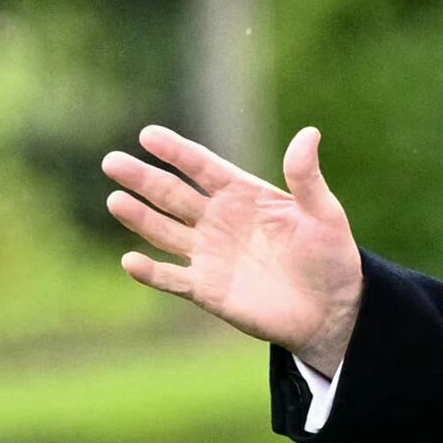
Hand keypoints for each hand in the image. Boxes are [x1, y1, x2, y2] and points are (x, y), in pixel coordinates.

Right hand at [106, 123, 362, 367]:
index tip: (148, 135)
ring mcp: (209, 254)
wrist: (330, 310)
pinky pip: (172, 278)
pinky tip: (130, 261)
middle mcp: (218, 220)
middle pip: (172, 195)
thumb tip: (309, 133)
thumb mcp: (324, 213)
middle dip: (142, 179)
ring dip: (139, 218)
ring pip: (164, 231)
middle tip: (112, 162)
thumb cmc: (330, 256)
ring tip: (115, 201)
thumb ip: (307, 177)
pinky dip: (151, 272)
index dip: (176, 151)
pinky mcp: (206, 290)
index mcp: (243, 194)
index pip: (202, 167)